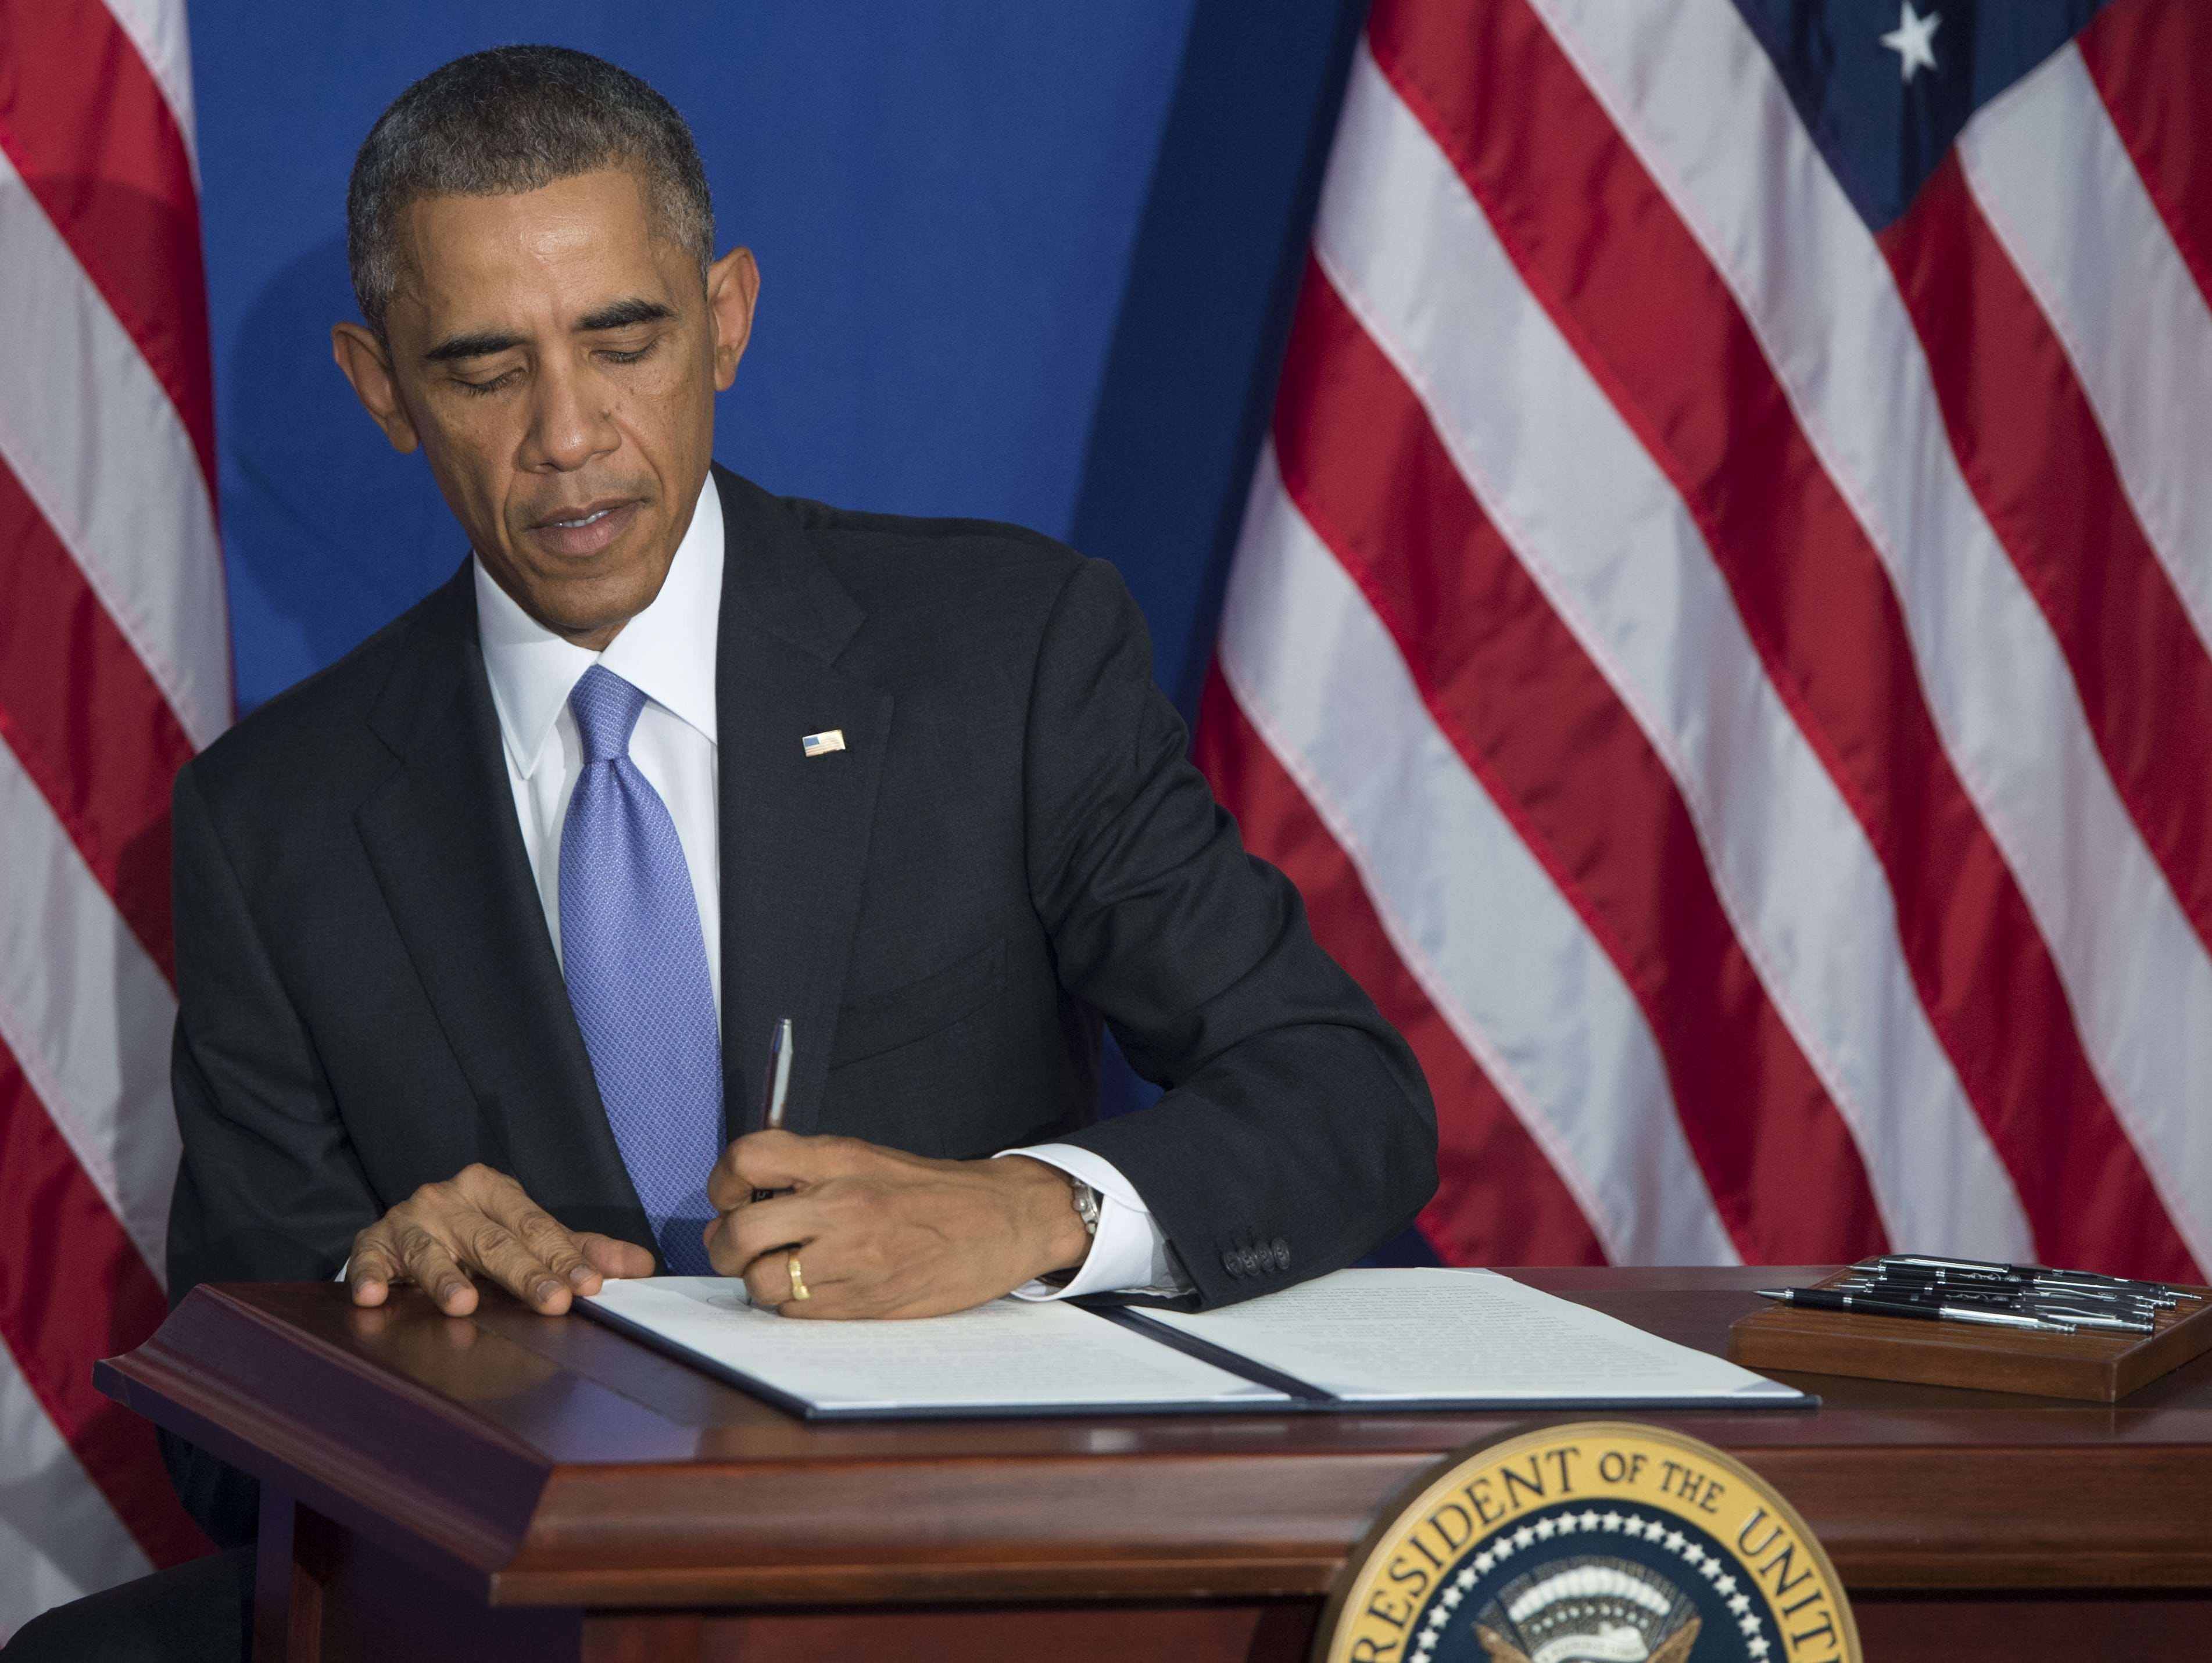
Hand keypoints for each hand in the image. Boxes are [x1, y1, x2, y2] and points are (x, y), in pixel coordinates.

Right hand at [347, 1163, 655, 1315]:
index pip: (536, 1226)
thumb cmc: (475, 1234)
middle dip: (525, 1273)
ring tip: (464, 1304)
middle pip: (493, 1240)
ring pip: (432, 1250)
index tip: (590, 1285)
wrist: (404, 1230)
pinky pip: (370, 1259)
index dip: (565, 1257)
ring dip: (446, 1279)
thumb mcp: (527, 1234)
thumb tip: (643, 1266)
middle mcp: (451, 1199)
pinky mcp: (372, 1244)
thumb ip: (581, 1249)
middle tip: (553, 1302)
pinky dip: (371, 1275)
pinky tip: (374, 1295)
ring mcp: (409, 1220)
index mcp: (493, 1189)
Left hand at [702, 1131, 1091, 1317]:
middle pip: (740, 1234)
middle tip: (739, 1248)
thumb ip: (803, 1174)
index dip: (723, 1182)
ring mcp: (855, 1259)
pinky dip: (795, 1305)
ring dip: (762, 1282)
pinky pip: (798, 1314)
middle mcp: (842, 1206)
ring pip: (763, 1284)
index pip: (748, 1158)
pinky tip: (819, 1288)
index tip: (730, 1196)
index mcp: (839, 1160)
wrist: (1003, 1220)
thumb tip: (732, 1208)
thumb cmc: (929, 1190)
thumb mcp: (866, 1158)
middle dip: (726, 1247)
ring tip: (786, 1270)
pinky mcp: (868, 1303)